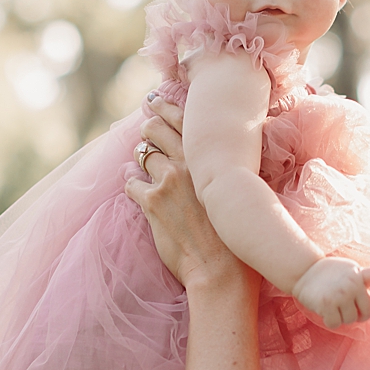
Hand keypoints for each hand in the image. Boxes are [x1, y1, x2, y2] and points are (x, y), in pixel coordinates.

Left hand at [123, 94, 247, 290]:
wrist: (222, 270)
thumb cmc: (236, 236)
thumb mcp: (237, 193)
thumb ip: (223, 170)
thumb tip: (215, 159)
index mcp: (212, 158)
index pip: (185, 119)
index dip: (165, 106)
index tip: (154, 99)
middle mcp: (189, 163)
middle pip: (156, 129)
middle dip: (148, 127)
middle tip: (146, 128)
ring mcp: (168, 181)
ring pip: (142, 153)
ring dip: (140, 156)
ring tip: (140, 161)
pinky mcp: (152, 203)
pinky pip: (131, 183)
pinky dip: (131, 185)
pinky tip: (135, 190)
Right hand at [292, 256, 369, 328]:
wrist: (301, 270)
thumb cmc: (324, 274)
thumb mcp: (345, 271)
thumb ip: (358, 283)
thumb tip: (366, 310)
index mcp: (359, 274)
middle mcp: (353, 283)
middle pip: (367, 312)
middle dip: (358, 314)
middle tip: (346, 308)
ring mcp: (341, 293)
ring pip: (351, 320)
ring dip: (341, 317)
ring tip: (330, 303)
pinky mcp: (328, 303)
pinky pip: (336, 324)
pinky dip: (329, 321)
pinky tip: (322, 309)